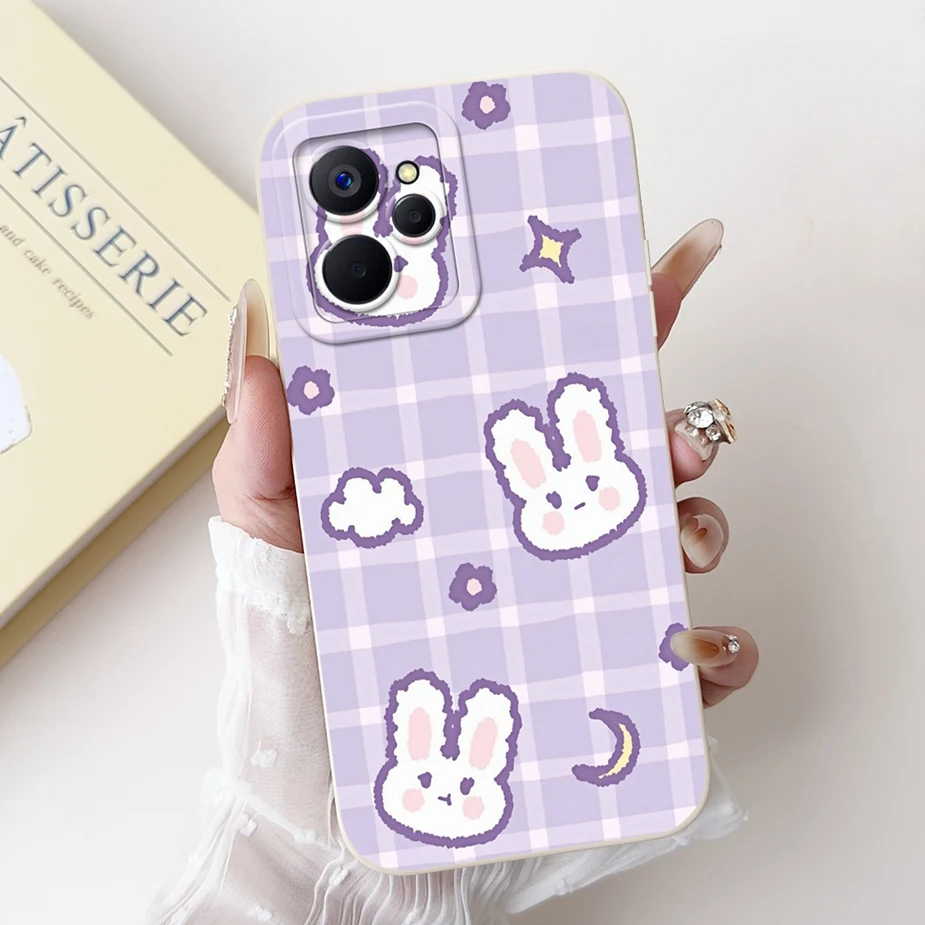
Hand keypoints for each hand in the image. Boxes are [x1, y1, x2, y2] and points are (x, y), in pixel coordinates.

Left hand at [211, 221, 757, 707]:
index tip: (658, 262)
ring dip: (700, 521)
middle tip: (666, 430)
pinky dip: (716, 648)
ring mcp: (582, 591)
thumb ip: (264, 442)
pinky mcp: (608, 674)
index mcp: (476, 465)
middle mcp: (540, 518)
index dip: (612, 310)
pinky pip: (695, 657)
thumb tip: (259, 342)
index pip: (552, 372)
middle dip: (674, 421)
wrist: (322, 771)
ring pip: (681, 532)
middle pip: (637, 443)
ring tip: (674, 536)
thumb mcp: (268, 528)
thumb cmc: (303, 640)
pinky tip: (690, 647)